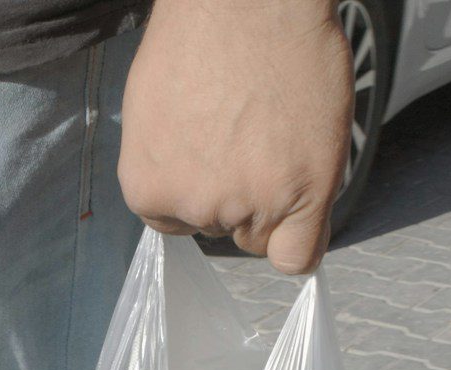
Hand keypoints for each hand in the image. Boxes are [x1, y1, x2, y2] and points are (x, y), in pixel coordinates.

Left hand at [118, 0, 352, 273]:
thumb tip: (186, 182)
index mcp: (145, 185)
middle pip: (223, 228)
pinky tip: (305, 202)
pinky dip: (301, 241)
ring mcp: (247, 203)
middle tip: (253, 130)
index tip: (218, 154)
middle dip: (238, 190)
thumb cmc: (200, 32)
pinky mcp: (299, 194)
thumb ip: (167, 160)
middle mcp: (193, 205)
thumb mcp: (153, 104)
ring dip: (274, 196)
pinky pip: (298, 256)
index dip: (202, 188)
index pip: (178, 225)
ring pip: (262, 234)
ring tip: (278, 129)